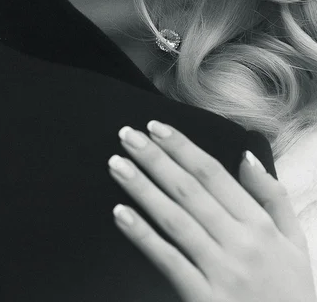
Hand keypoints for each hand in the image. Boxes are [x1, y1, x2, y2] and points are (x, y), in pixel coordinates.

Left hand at [108, 122, 315, 301]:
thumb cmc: (290, 294)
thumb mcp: (295, 243)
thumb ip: (273, 196)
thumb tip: (246, 156)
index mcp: (261, 226)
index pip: (214, 174)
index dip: (182, 147)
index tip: (156, 128)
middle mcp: (241, 244)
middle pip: (189, 191)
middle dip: (155, 159)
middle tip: (127, 136)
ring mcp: (222, 272)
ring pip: (175, 219)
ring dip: (142, 188)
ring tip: (117, 164)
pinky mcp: (205, 299)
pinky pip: (168, 261)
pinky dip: (143, 235)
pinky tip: (120, 213)